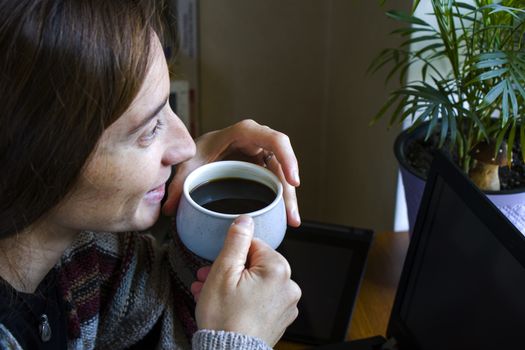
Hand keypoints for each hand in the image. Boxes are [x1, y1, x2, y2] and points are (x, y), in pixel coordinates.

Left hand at [162, 119, 300, 226]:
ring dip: (288, 199)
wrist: (198, 152)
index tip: (292, 181)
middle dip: (289, 190)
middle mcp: (257, 144)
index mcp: (244, 134)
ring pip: (281, 177)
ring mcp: (261, 157)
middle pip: (282, 164)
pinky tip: (283, 219)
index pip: (274, 140)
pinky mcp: (261, 170)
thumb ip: (179, 184)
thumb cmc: (197, 150)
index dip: (287, 158)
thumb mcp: (188, 164)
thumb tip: (169, 209)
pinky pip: (275, 183)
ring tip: (291, 222)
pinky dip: (279, 200)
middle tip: (291, 215)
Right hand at [194, 215, 300, 345]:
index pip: (254, 245)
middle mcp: (289, 285)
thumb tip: (245, 220)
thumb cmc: (225, 319)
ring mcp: (287, 304)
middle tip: (206, 279)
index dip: (231, 254)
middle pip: (255, 265)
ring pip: (256, 283)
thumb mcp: (223, 272)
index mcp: (279, 269)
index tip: (216, 265)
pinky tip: (225, 305)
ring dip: (233, 285)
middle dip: (229, 270)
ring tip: (209, 294)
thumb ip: (236, 241)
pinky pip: (261, 299)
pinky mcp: (281, 318)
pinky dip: (244, 299)